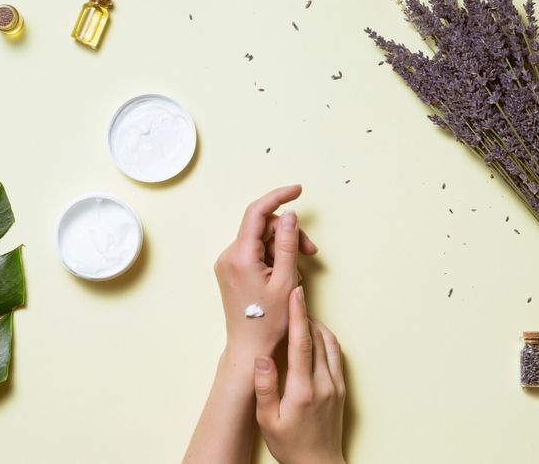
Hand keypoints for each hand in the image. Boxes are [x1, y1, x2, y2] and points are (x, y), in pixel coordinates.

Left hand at [214, 185, 317, 358]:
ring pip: (260, 240)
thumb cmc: (269, 321)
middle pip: (262, 227)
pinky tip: (284, 274)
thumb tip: (289, 215)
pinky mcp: (231, 270)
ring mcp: (227, 263)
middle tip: (311, 252)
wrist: (250, 347)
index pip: (257, 212)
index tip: (298, 190)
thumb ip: (288, 244)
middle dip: (288, 234)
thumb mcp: (286, 280)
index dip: (278, 197)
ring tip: (298, 270)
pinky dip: (272, 257)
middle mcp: (228, 255)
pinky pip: (254, 252)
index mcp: (240, 256)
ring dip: (282, 248)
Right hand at [254, 287, 346, 463]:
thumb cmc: (289, 445)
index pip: (302, 342)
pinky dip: (325, 338)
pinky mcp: (341, 387)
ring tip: (299, 316)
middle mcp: (324, 383)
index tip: (295, 293)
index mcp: (303, 389)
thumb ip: (265, 387)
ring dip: (316, 325)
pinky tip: (313, 337)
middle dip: (305, 314)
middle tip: (291, 299)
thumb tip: (262, 358)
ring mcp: (336, 384)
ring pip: (330, 342)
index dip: (298, 314)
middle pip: (318, 336)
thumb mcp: (267, 421)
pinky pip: (336, 354)